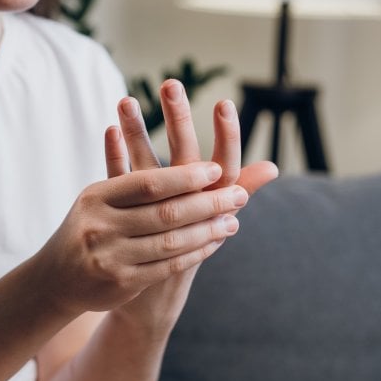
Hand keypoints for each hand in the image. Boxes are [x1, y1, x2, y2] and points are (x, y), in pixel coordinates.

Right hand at [30, 161, 246, 316]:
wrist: (56, 278)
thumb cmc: (90, 227)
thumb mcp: (101, 197)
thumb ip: (138, 179)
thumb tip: (184, 155)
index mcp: (96, 197)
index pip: (148, 184)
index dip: (185, 177)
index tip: (216, 170)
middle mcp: (100, 227)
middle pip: (165, 213)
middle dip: (207, 203)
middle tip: (238, 196)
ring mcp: (110, 258)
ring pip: (171, 241)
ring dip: (208, 230)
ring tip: (233, 220)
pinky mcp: (122, 284)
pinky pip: (168, 266)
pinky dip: (195, 252)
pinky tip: (214, 242)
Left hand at [104, 80, 277, 333]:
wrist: (150, 297)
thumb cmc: (187, 249)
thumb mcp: (216, 219)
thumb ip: (239, 187)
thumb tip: (273, 166)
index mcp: (210, 208)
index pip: (225, 166)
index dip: (227, 136)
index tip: (223, 103)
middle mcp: (183, 212)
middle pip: (184, 160)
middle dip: (178, 121)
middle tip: (171, 83)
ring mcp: (151, 218)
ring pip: (144, 169)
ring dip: (136, 132)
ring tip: (126, 99)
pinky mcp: (123, 222)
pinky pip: (116, 186)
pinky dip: (113, 157)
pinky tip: (108, 130)